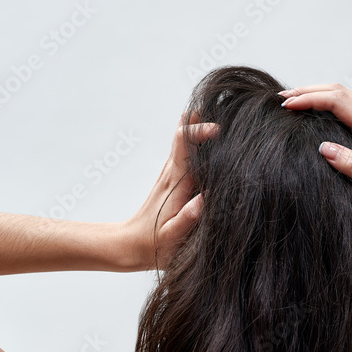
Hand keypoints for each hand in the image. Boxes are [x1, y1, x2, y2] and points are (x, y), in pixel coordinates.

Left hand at [120, 115, 218, 270]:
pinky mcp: (173, 181)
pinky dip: (197, 140)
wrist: (129, 246)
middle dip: (200, 119)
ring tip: (218, 113)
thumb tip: (204, 200)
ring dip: (198, 126)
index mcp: (175, 183)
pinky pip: (186, 153)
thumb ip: (186, 220)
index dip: (199, 131)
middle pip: (184, 134)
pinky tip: (210, 138)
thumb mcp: (170, 238)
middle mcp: (172, 173)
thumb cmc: (152, 246)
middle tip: (222, 105)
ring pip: (185, 142)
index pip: (184, 145)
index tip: (218, 130)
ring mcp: (171, 175)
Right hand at [277, 84, 351, 226]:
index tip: (286, 106)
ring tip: (292, 102)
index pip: (338, 102)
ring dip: (317, 95)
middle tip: (281, 100)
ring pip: (344, 96)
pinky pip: (350, 106)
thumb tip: (324, 147)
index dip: (310, 100)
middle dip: (308, 91)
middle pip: (339, 91)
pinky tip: (314, 112)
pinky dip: (328, 103)